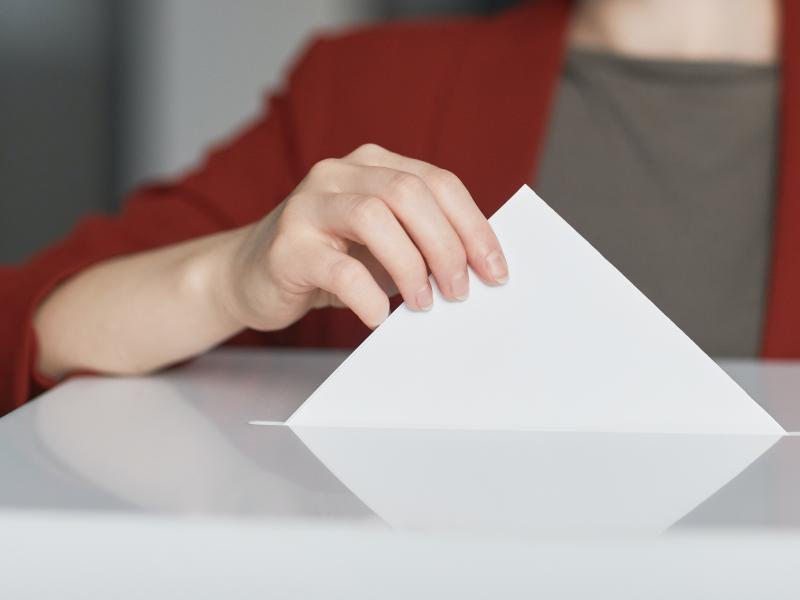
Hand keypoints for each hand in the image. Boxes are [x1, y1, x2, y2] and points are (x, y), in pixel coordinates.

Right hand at [221, 144, 508, 330]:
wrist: (250, 276)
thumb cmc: (329, 261)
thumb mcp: (382, 243)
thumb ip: (421, 240)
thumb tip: (479, 267)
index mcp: (372, 165)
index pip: (437, 182)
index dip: (473, 226)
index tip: (495, 270)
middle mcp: (338, 174)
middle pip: (408, 193)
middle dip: (446, 245)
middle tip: (459, 291)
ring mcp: (307, 205)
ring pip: (373, 217)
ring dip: (410, 266)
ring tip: (423, 303)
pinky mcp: (286, 246)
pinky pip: (338, 269)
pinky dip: (368, 297)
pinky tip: (377, 317)